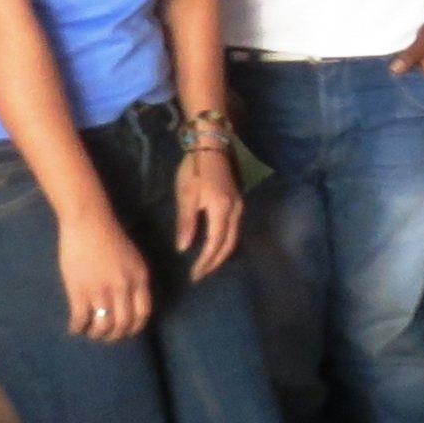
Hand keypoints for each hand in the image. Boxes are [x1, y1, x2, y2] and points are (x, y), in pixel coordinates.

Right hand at [61, 207, 151, 342]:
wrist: (89, 223)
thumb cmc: (110, 237)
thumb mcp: (133, 259)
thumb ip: (133, 279)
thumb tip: (130, 301)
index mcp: (139, 278)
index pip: (143, 313)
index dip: (134, 327)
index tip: (125, 331)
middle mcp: (123, 287)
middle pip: (123, 323)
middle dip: (114, 335)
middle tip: (104, 335)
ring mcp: (101, 290)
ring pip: (103, 325)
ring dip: (96, 333)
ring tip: (90, 331)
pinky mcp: (79, 291)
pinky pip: (80, 319)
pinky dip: (77, 328)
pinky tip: (75, 327)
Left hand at [174, 146, 242, 278]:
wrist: (211, 147)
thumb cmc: (195, 170)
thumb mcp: (186, 195)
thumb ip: (186, 222)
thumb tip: (184, 248)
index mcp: (222, 210)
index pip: (215, 243)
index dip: (205, 261)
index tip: (194, 275)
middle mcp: (235, 211)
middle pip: (228, 243)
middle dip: (215, 262)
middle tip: (200, 275)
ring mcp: (239, 206)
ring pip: (234, 237)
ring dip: (221, 254)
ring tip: (207, 265)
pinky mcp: (237, 202)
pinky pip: (234, 229)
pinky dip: (225, 242)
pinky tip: (215, 245)